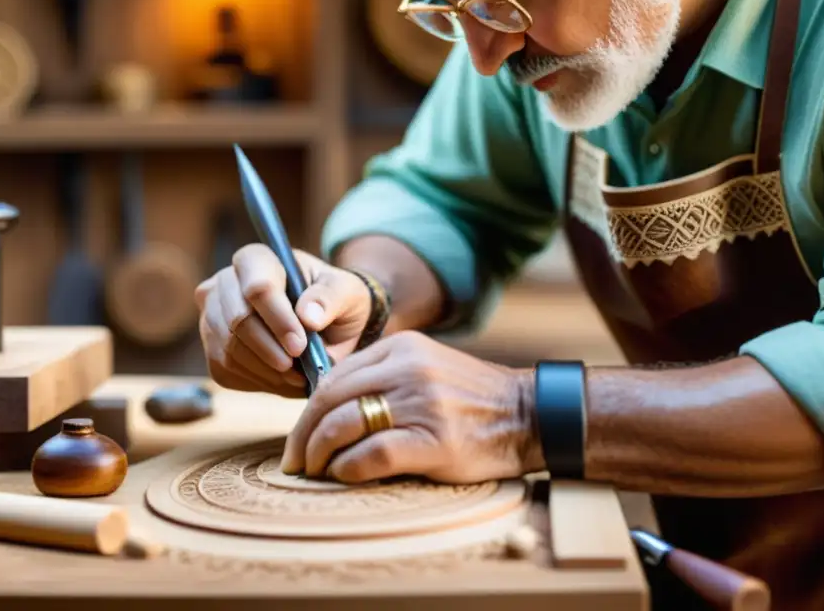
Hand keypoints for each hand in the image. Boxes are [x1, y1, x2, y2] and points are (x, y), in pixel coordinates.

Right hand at [194, 244, 371, 397]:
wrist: (324, 324)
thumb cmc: (334, 300)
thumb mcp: (347, 292)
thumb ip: (331, 298)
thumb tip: (309, 316)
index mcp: (259, 259)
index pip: (258, 286)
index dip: (278, 319)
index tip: (300, 345)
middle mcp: (226, 283)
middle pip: (238, 320)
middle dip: (271, 349)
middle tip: (300, 369)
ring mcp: (212, 315)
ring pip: (229, 349)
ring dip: (266, 370)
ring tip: (298, 377)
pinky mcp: (212, 347)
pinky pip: (226, 370)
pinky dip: (258, 381)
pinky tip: (283, 380)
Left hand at [280, 331, 533, 483]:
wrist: (528, 415)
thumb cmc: (471, 400)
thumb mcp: (426, 367)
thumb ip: (382, 377)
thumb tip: (326, 409)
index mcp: (402, 347)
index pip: (333, 377)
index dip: (306, 413)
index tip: (299, 438)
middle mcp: (409, 369)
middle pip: (330, 401)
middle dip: (303, 436)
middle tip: (295, 462)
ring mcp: (422, 403)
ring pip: (344, 426)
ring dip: (320, 455)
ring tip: (316, 473)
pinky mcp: (434, 439)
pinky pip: (372, 454)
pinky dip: (348, 469)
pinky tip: (345, 476)